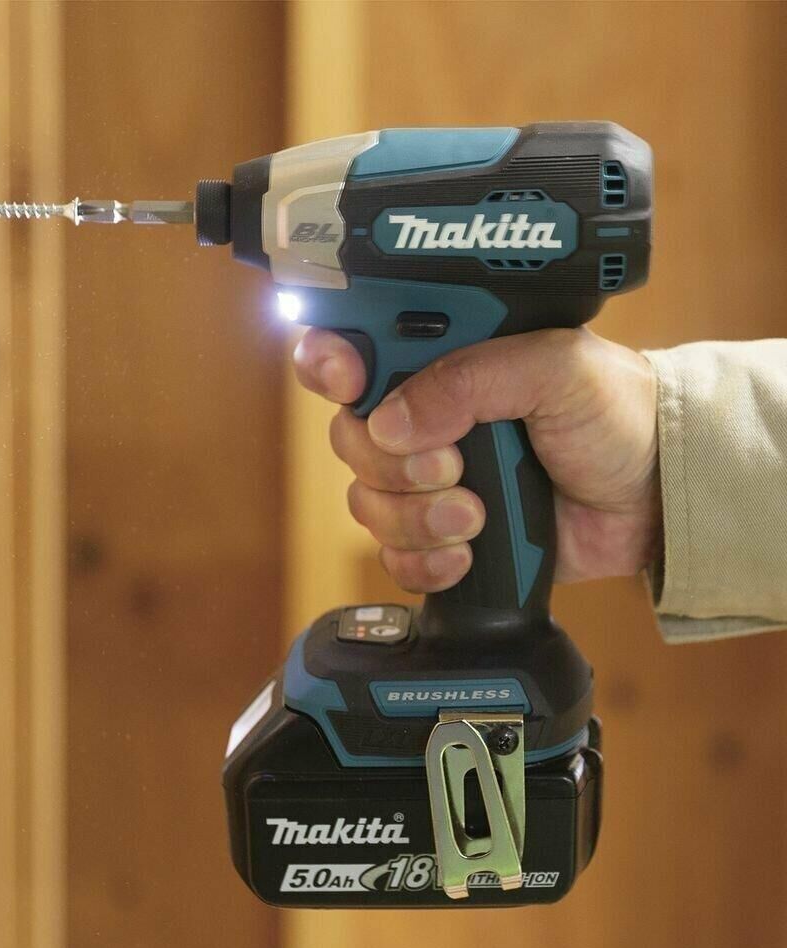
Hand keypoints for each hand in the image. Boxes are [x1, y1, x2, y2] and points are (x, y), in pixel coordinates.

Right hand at [293, 326, 661, 592]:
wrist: (655, 495)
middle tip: (453, 467)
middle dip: (392, 464)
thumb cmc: (615, 414)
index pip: (353, 348)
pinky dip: (423, 562)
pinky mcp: (440, 536)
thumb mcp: (556, 368)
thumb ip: (473, 378)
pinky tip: (467, 555)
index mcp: (440, 359)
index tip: (350, 383)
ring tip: (475, 518)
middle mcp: (422, 419)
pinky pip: (393, 556)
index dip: (330, 363)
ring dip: (415, 518)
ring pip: (366, 502)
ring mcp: (427, 480)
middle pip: (349, 438)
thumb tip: (391, 422)